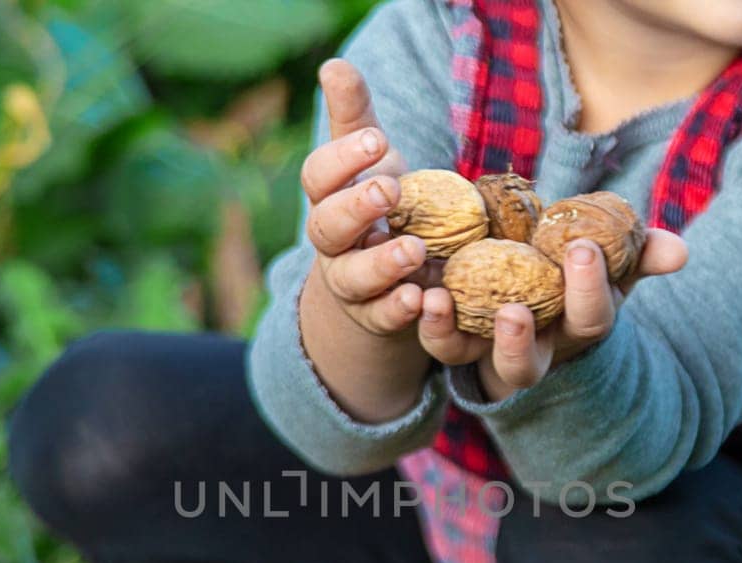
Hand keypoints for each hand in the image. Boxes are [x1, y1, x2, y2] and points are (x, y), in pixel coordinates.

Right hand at [297, 59, 436, 421]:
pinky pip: (382, 318)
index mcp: (329, 199)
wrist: (387, 273)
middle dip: (356, 209)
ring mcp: (352, 284)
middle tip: (392, 189)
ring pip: (353, 279)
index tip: (377, 139)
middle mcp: (333, 243)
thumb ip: (355, 117)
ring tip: (416, 251)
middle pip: (326, 228)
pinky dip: (399, 309)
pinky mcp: (377, 317)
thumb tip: (334, 65)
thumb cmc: (380, 205)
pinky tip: (422, 298)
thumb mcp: (372, 161)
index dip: (343, 160)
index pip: (319, 177)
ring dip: (382, 264)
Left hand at [417, 232, 688, 401]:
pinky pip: (440, 343)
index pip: (592, 316)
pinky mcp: (456, 343)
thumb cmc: (576, 272)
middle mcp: (537, 349)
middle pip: (529, 358)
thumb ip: (640, 252)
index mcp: (579, 323)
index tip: (584, 249)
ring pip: (467, 360)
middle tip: (515, 309)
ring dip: (454, 334)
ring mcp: (492, 352)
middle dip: (520, 337)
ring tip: (439, 301)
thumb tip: (680, 252)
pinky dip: (428, 322)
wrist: (530, 289)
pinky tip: (421, 293)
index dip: (589, 288)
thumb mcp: (612, 261)